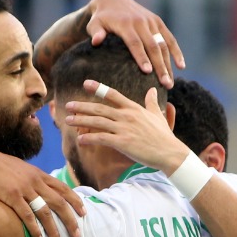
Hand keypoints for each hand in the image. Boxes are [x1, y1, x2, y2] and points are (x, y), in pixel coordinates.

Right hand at [0, 149, 84, 236]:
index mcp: (39, 174)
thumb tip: (40, 188)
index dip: (75, 201)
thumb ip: (33, 179)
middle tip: (77, 234)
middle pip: (59, 202)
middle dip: (70, 219)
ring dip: (54, 230)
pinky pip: (27, 215)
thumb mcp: (22, 168)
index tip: (84, 212)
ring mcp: (24, 189)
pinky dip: (34, 229)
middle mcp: (35, 181)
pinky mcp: (12, 196)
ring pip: (45, 212)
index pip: (63, 188)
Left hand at [63, 79, 189, 172]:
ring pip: (97, 122)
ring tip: (67, 120)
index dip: (98, 88)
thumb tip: (152, 89)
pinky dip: (89, 138)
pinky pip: (101, 138)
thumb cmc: (164, 136)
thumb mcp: (158, 115)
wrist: (170, 153)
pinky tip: (80, 139)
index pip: (113, 94)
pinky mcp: (122, 142)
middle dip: (82, 106)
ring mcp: (124, 129)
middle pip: (99, 108)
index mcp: (134, 108)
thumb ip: (151, 102)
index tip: (86, 83)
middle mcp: (127, 116)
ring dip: (80, 121)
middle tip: (68, 105)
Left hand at [85, 0, 183, 86]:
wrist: (114, 1)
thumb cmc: (101, 19)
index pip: (135, 42)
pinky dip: (177, 51)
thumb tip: (96, 41)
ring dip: (169, 64)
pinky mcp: (158, 22)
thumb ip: (95, 32)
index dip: (141, 56)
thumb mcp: (94, 24)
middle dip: (160, 66)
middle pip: (153, 46)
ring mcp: (151, 22)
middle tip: (164, 84)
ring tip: (170, 82)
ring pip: (163, 44)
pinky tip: (182, 66)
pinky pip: (170, 38)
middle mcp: (141, 22)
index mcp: (126, 24)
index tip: (147, 72)